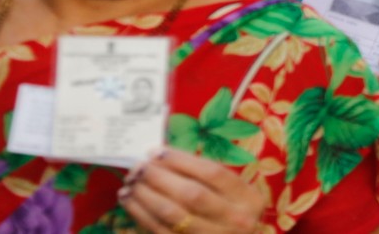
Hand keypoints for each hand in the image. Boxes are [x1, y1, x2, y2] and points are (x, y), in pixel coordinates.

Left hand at [119, 148, 265, 232]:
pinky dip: (141, 214)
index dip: (182, 161)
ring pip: (172, 215)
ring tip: (130, 182)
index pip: (213, 173)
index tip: (157, 152)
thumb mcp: (234, 194)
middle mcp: (234, 220)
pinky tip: (130, 200)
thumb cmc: (232, 214)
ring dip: (146, 195)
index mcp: (248, 199)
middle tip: (139, 166)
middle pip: (192, 194)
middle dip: (160, 177)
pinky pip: (159, 231)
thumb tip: (161, 157)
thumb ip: (208, 178)